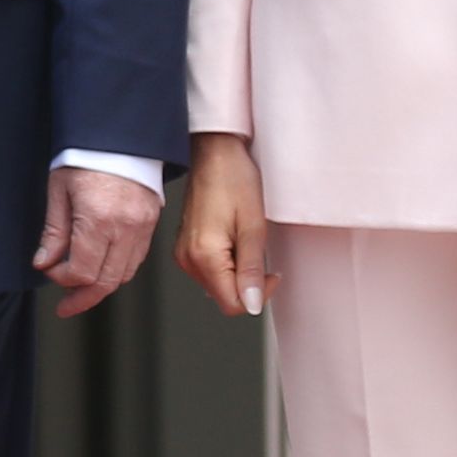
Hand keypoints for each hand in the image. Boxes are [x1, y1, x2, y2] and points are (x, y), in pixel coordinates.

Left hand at [33, 167, 161, 318]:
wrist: (122, 134)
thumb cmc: (87, 155)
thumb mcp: (60, 191)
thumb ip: (54, 232)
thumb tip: (45, 262)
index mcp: (98, 220)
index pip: (82, 272)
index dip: (62, 279)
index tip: (50, 270)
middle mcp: (125, 228)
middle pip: (106, 282)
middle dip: (82, 297)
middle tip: (66, 305)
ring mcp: (143, 226)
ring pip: (123, 275)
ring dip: (101, 285)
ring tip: (81, 286)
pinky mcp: (152, 222)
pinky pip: (137, 258)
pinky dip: (118, 269)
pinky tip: (102, 266)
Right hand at [174, 133, 279, 317]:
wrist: (214, 152)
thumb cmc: (233, 178)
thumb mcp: (253, 226)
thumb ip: (252, 269)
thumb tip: (252, 303)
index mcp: (204, 256)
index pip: (232, 304)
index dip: (258, 296)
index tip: (271, 275)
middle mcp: (189, 259)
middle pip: (224, 295)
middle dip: (248, 282)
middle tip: (260, 251)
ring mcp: (185, 253)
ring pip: (218, 284)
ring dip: (238, 271)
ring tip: (245, 238)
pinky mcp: (187, 246)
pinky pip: (210, 269)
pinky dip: (228, 262)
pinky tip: (234, 238)